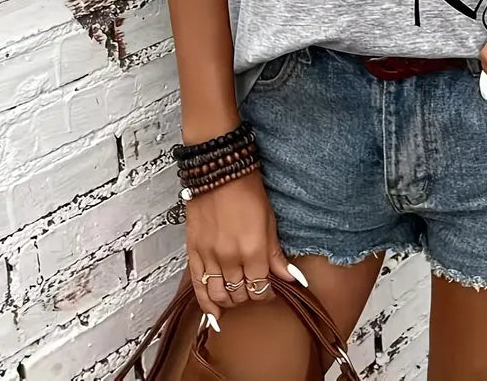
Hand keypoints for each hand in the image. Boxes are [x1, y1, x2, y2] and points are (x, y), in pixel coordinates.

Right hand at [186, 169, 305, 327]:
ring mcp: (209, 256)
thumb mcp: (269, 221)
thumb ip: (276, 255)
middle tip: (253, 289)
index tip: (268, 289)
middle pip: (240, 294)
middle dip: (249, 296)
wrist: (220, 171)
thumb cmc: (247, 191)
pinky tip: (212, 314)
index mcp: (253, 250)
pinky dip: (205, 303)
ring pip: (219, 295)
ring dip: (230, 301)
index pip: (260, 288)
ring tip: (236, 297)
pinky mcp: (193, 252)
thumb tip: (292, 278)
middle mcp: (230, 258)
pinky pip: (197, 286)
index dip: (266, 293)